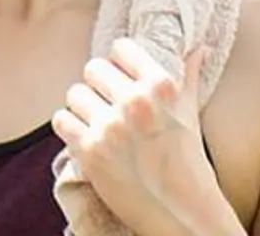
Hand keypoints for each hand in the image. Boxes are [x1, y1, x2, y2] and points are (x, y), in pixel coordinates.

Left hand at [53, 40, 224, 235]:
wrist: (181, 211)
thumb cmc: (186, 160)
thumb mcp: (190, 113)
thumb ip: (189, 76)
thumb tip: (198, 47)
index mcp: (161, 86)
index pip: (120, 48)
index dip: (117, 63)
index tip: (120, 77)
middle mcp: (135, 102)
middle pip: (93, 68)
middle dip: (98, 86)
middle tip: (107, 104)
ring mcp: (111, 126)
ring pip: (74, 93)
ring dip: (82, 108)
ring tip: (97, 123)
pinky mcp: (90, 149)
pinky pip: (61, 120)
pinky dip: (70, 129)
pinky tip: (85, 138)